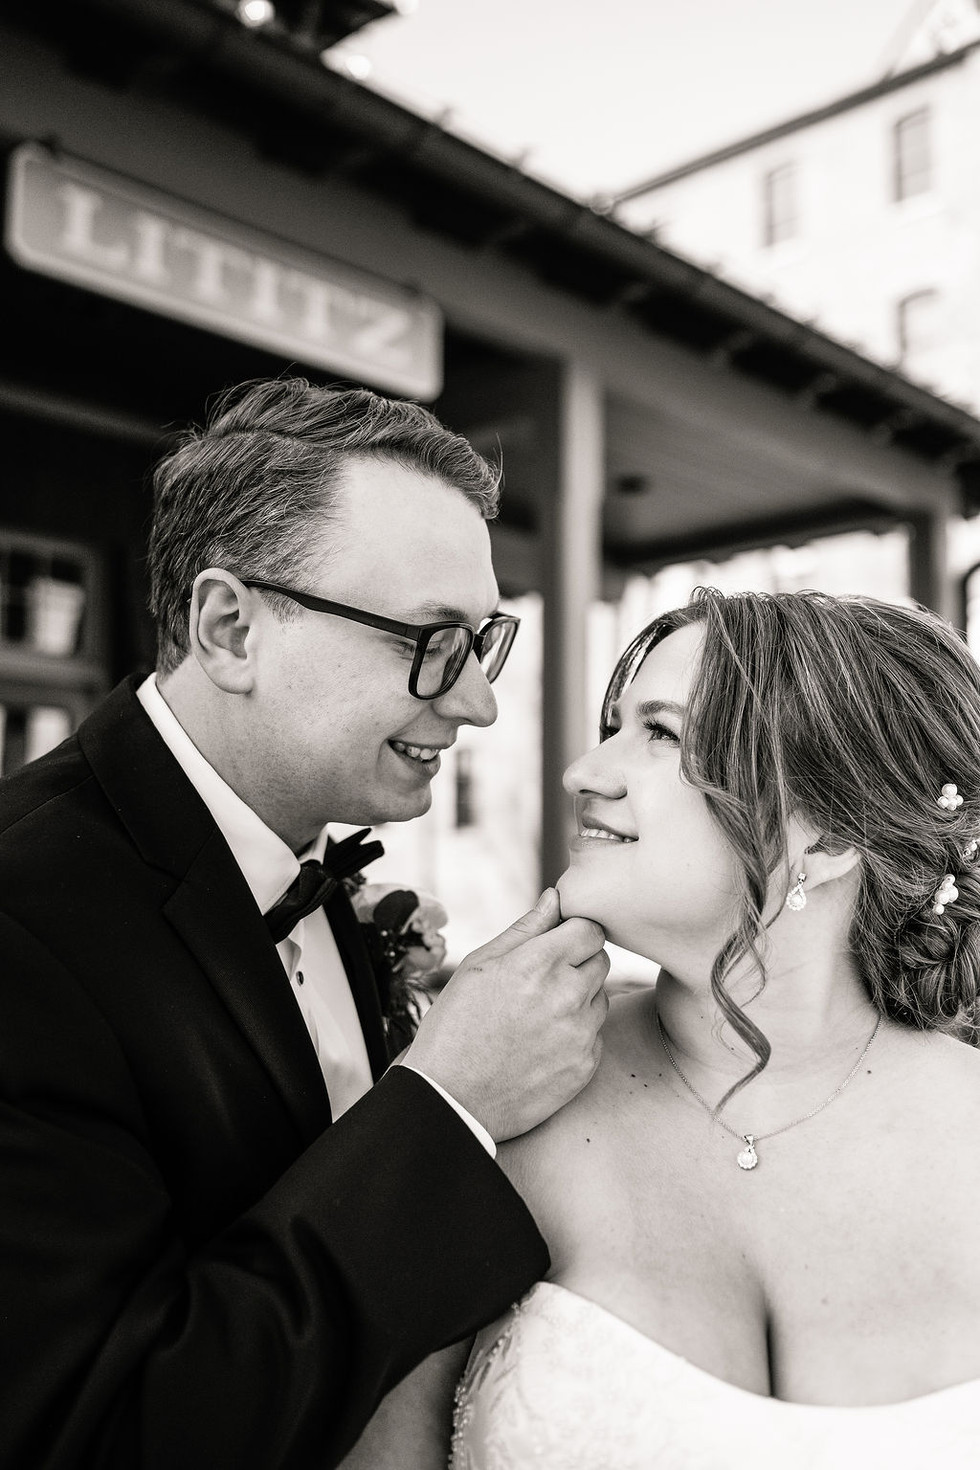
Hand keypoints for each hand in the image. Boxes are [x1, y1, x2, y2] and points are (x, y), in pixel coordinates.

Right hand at [401, 889, 608, 1141]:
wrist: (450, 1099)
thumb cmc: (456, 1026)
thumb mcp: (479, 966)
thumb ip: (525, 929)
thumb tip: (556, 897)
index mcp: (538, 963)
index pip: (590, 929)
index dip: (575, 933)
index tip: (558, 945)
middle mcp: (567, 995)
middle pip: (600, 960)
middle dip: (578, 964)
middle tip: (541, 983)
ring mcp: (580, 1034)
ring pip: (600, 998)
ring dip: (579, 1000)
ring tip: (537, 1017)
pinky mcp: (585, 1066)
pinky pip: (595, 1036)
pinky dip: (576, 1035)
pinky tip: (542, 1045)